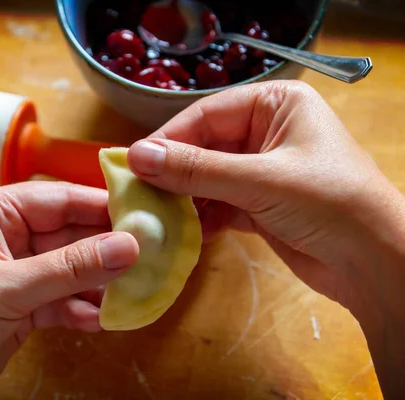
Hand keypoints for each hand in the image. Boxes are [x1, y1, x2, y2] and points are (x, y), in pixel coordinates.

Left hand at [0, 182, 138, 398]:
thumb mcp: (7, 288)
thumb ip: (69, 268)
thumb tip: (127, 246)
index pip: (60, 199)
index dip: (102, 206)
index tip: (144, 216)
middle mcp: (10, 238)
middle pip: (72, 234)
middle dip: (106, 249)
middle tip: (150, 257)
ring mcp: (20, 274)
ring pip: (73, 269)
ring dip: (100, 282)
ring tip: (134, 290)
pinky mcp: (25, 307)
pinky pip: (64, 300)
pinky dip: (83, 310)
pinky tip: (102, 319)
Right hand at [126, 80, 404, 396]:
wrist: (376, 264)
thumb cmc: (329, 203)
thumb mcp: (260, 181)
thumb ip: (197, 169)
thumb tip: (136, 155)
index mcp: (275, 105)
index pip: (207, 115)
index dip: (168, 138)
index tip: (132, 162)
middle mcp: (266, 132)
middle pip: (203, 147)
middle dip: (173, 172)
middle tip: (136, 193)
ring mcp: (261, 170)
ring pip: (207, 178)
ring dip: (183, 198)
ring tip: (153, 215)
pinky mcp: (258, 205)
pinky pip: (217, 204)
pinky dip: (200, 218)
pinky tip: (182, 233)